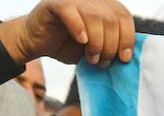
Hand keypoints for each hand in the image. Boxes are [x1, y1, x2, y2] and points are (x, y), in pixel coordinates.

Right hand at [0, 0, 134, 67]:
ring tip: (92, 59)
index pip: (124, 16)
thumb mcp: (94, 47)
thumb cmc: (67, 45)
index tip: (124, 59)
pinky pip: (71, 12)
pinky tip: (82, 41)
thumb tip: (128, 56)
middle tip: (102, 63)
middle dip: (111, 45)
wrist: (36, 42)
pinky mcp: (55, 3)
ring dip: (97, 42)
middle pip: (112, 18)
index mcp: (104, 6)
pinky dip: (79, 28)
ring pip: (95, 16)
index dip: (128, 38)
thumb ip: (110, 45)